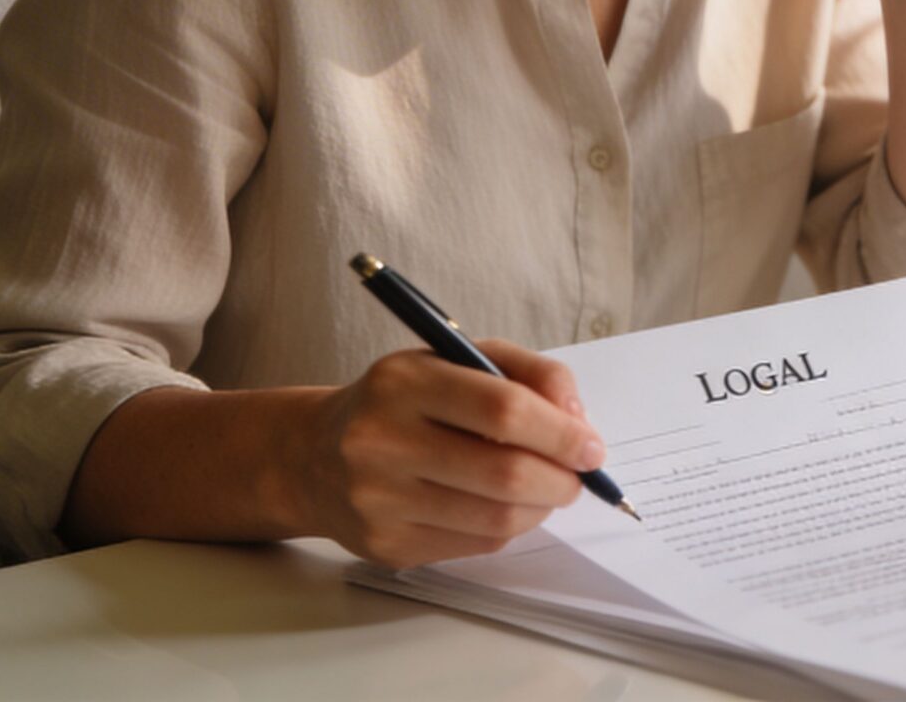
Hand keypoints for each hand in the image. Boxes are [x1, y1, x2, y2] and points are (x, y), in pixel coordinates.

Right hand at [293, 339, 604, 567]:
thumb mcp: (454, 359)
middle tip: (577, 476)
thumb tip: (577, 417)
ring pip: (496, 519)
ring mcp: (380, 500)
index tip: (592, 447)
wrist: (313, 456)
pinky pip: (475, 546)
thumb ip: (524, 372)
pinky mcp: (386, 545)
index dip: (560, 432)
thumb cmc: (402, 402)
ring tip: (547, 490)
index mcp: (403, 382)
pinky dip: (507, 528)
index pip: (502, 409)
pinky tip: (504, 506)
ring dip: (541, 508)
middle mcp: (383, 441)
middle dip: (560, 479)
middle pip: (504, 472)